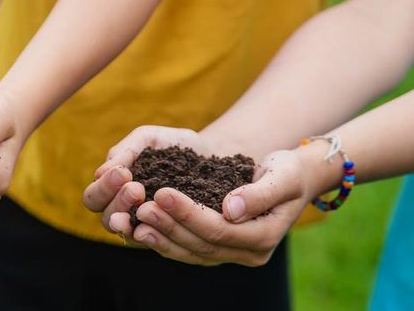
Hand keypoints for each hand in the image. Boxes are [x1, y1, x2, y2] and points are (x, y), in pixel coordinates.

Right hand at [83, 126, 234, 242]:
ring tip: (146, 200)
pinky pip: (156, 240)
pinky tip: (164, 218)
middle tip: (136, 188)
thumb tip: (100, 172)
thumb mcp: (148, 139)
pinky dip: (156, 231)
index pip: (94, 197)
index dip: (104, 188)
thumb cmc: (175, 146)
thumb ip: (125, 151)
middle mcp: (125, 211)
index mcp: (113, 190)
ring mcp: (146, 226)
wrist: (213, 155)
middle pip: (105, 217)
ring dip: (133, 217)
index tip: (123, 174)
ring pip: (126, 232)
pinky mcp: (168, 236)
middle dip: (117, 202)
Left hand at [128, 149, 317, 265]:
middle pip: (201, 244)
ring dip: (160, 237)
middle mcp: (248, 253)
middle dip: (169, 225)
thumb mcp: (283, 176)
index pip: (220, 230)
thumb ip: (259, 194)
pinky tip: (139, 227)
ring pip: (190, 252)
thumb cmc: (289, 172)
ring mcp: (231, 254)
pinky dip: (163, 239)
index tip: (162, 192)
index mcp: (264, 237)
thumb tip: (230, 209)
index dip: (189, 214)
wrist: (291, 178)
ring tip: (133, 221)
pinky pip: (186, 249)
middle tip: (141, 206)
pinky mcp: (216, 248)